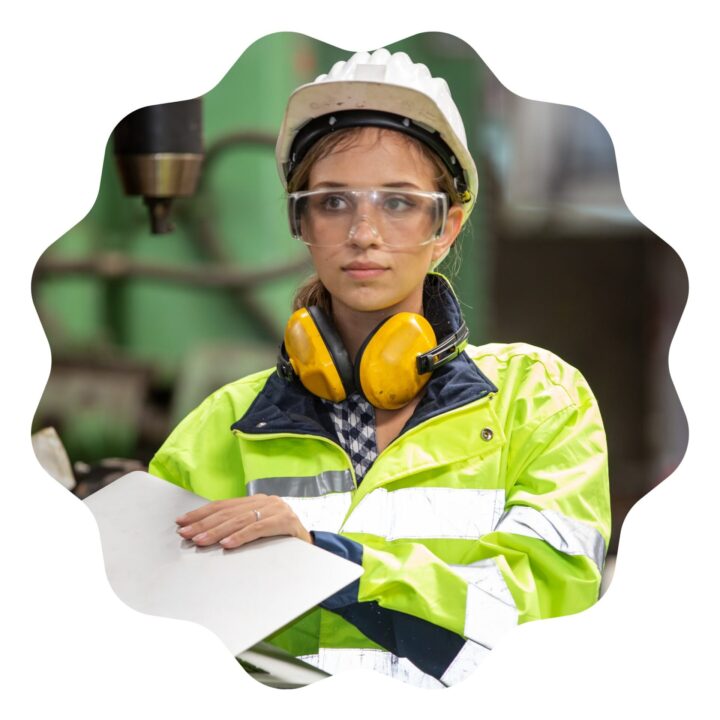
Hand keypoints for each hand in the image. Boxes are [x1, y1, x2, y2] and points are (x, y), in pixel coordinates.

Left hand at [175, 494, 312, 548]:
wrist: (313, 551)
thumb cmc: (281, 543)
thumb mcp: (257, 531)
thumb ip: (238, 527)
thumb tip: (204, 534)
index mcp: (256, 501)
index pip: (224, 505)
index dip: (202, 513)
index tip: (182, 522)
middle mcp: (266, 501)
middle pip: (229, 512)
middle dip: (204, 524)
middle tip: (186, 534)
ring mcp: (277, 509)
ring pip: (241, 520)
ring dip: (218, 532)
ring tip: (201, 541)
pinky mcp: (286, 521)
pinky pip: (259, 529)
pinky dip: (241, 537)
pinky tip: (227, 544)